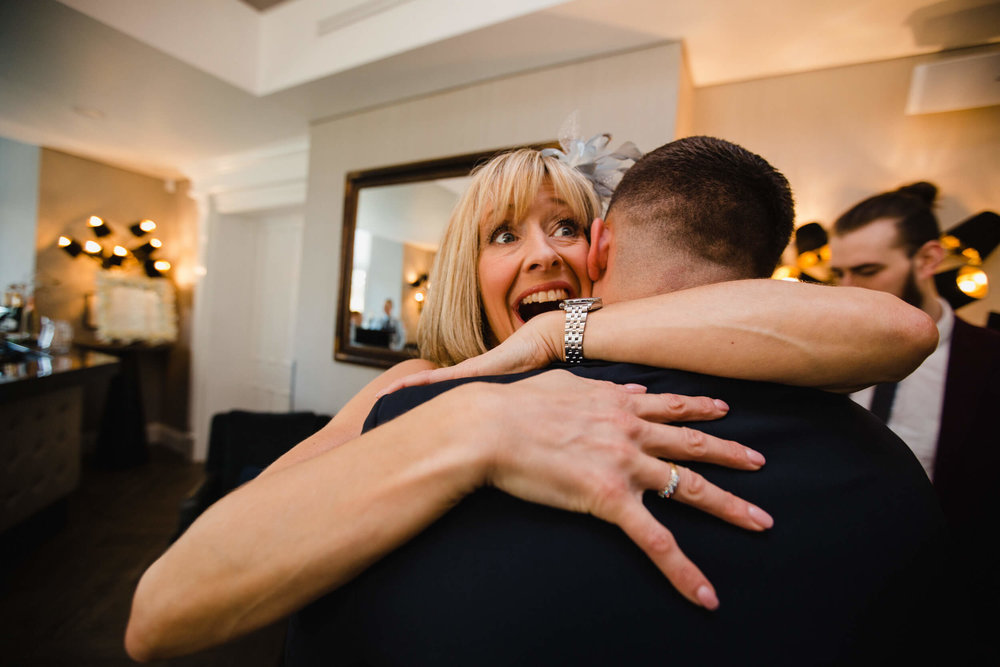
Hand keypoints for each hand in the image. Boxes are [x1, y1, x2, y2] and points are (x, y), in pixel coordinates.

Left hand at [378, 311, 563, 395]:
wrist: (540, 343)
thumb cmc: (534, 367)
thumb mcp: (517, 396)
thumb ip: (509, 408)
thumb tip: (511, 430)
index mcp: (473, 384)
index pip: (439, 393)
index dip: (418, 398)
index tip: (400, 410)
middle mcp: (465, 376)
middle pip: (427, 387)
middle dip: (404, 394)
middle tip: (378, 404)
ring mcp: (465, 371)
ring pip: (426, 383)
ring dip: (403, 388)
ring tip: (380, 396)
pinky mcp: (469, 369)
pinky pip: (437, 378)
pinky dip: (417, 382)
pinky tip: (399, 387)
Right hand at [469, 369, 771, 609]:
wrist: (491, 426)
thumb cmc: (515, 402)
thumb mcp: (562, 381)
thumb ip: (598, 388)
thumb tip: (627, 391)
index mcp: (618, 403)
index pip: (670, 406)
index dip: (700, 409)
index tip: (724, 411)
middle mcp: (630, 431)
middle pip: (691, 444)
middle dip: (730, 453)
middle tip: (760, 461)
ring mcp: (625, 464)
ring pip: (689, 487)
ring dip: (729, 505)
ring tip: (760, 520)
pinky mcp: (610, 499)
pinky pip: (655, 540)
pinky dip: (682, 569)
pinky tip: (704, 593)